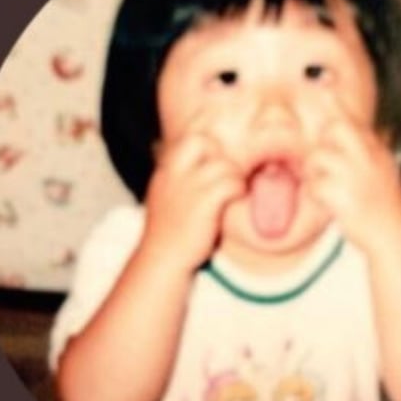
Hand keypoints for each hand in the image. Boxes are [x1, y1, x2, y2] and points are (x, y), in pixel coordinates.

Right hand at [143, 116, 244, 270]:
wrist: (162, 260)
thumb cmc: (170, 232)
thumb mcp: (166, 197)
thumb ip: (178, 178)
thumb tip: (199, 163)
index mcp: (166, 172)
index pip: (190, 140)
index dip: (209, 146)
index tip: (217, 164)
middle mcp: (174, 175)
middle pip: (203, 142)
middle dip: (220, 155)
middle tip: (227, 175)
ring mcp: (188, 188)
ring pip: (223, 165)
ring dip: (235, 176)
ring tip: (235, 192)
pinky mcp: (204, 204)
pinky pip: (231, 184)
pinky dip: (238, 190)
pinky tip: (236, 201)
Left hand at [303, 98, 400, 254]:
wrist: (394, 237)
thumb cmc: (385, 203)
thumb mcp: (383, 169)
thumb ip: (370, 147)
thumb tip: (363, 129)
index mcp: (376, 149)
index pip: (352, 118)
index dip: (334, 101)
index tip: (321, 84)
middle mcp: (368, 158)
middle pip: (334, 128)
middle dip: (322, 137)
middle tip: (321, 156)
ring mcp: (355, 176)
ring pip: (318, 157)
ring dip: (315, 172)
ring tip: (329, 187)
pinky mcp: (343, 197)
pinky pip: (314, 186)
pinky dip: (316, 194)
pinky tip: (329, 202)